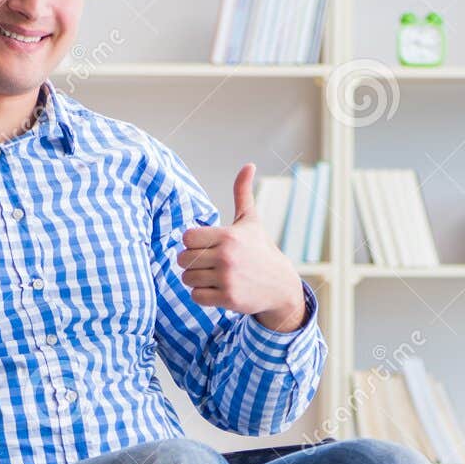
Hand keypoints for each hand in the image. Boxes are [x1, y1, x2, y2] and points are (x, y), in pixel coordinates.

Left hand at [176, 163, 307, 332]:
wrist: (280, 285)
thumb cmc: (260, 250)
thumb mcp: (251, 221)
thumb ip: (242, 194)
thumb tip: (248, 165)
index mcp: (228, 235)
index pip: (187, 238)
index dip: (193, 242)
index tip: (205, 245)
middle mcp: (227, 256)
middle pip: (183, 259)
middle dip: (191, 262)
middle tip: (207, 263)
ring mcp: (227, 278)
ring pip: (187, 278)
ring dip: (196, 279)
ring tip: (213, 276)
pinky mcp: (227, 298)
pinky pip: (196, 296)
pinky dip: (202, 295)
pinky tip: (216, 289)